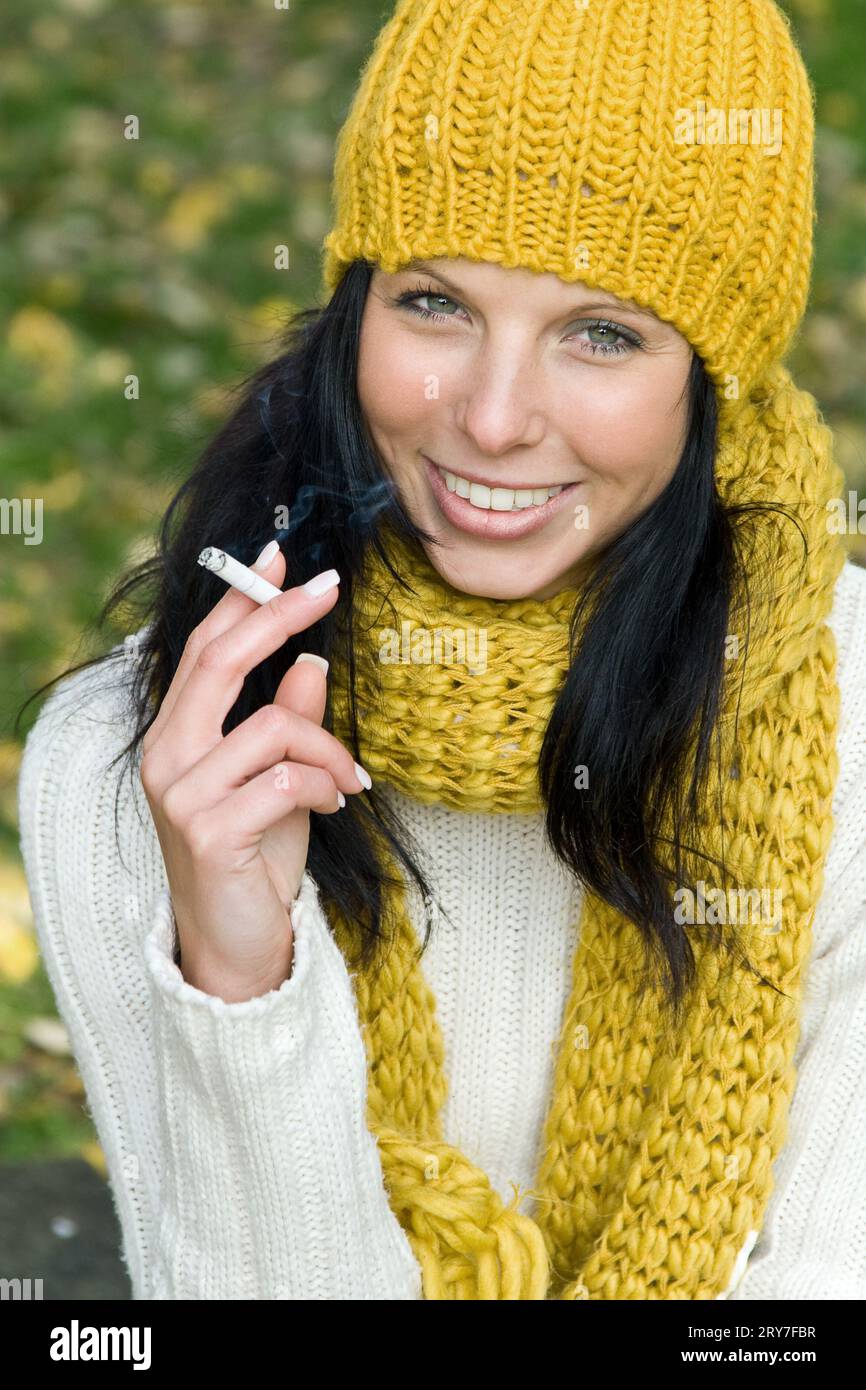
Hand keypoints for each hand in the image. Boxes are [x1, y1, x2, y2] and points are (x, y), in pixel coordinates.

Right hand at [139, 545, 367, 998]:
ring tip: (350, 781)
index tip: (281, 554)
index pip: (205, 649)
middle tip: (330, 586)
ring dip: (328, 748)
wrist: (235, 945)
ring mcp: (182, 793)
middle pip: (220, 661)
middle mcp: (166, 756)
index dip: (243, 598)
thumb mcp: (279, 779)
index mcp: (176, 736)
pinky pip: (286, 778)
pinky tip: (335, 805)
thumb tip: (310, 663)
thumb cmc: (255, 857)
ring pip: (274, 725)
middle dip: (279, 615)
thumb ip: (286, 722)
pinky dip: (324, 785)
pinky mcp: (209, 830)